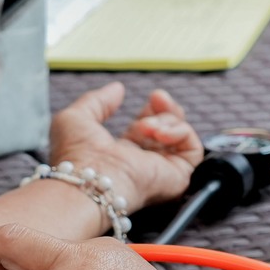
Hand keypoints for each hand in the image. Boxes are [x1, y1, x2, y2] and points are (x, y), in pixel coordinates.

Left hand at [48, 83, 203, 213]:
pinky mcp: (176, 178)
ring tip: (147, 125)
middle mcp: (144, 164)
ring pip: (182, 138)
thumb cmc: (76, 156)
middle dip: (167, 110)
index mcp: (122, 153)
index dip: (153, 109)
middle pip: (170, 132)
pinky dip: (180, 132)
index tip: (152, 96)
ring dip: (168, 121)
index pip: (149, 129)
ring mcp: (162, 172)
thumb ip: (97, 101)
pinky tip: (159, 132)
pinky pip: (193, 149)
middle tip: (157, 98)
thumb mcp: (77, 118)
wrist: (88, 180)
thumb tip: (118, 89)